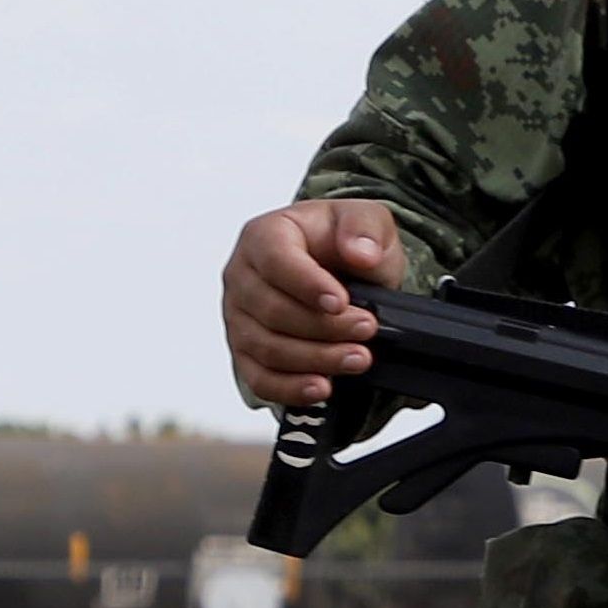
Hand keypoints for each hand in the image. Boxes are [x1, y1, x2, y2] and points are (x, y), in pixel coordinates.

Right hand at [222, 199, 401, 408]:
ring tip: (358, 359)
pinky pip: (258, 377)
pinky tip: (321, 388)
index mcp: (264, 236)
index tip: (341, 302)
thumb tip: (361, 253)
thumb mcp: (365, 219)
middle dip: (324, 327)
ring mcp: (240, 316)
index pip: (274, 261)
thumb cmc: (343, 240)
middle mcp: (242, 276)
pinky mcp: (247, 350)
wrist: (341, 267)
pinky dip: (289, 387)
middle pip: (272, 310)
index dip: (307, 284)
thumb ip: (364, 227)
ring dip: (315, 359)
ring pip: (266, 347)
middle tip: (368, 329)